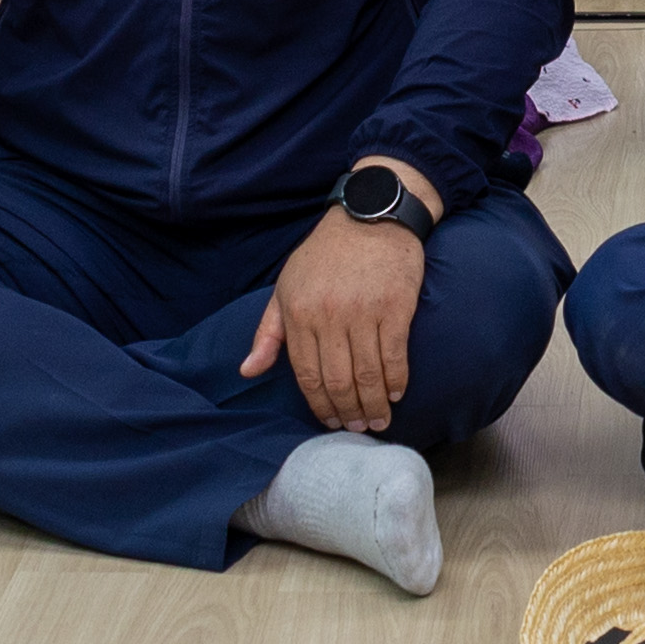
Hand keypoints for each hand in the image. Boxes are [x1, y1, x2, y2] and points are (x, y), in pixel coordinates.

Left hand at [241, 197, 429, 430]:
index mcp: (299, 314)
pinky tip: (396, 392)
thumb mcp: (285, 288)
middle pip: (338, 380)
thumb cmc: (323, 255)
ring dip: (374, 404)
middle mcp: (329, 316)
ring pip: (368, 373)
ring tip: (378, 420)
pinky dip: (396, 380)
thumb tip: (248, 372)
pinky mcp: (395, 306)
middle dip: (347, 412)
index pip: (307, 374)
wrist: (369, 215)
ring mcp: (363, 312)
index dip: (319, 405)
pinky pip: (394, 355)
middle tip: (356, 428)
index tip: (329, 422)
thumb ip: (268, 334)